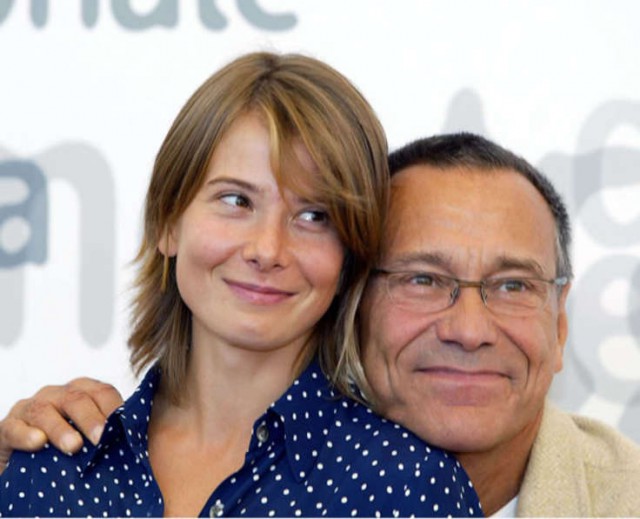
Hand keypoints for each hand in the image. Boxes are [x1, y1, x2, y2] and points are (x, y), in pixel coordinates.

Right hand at [0, 378, 123, 473]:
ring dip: (60, 429)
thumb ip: (109, 433)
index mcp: (82, 393)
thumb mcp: (89, 437)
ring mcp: (30, 409)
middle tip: (102, 438)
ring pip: (44, 411)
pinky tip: (38, 443)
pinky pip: (14, 427)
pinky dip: (25, 434)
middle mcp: (56, 395)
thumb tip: (135, 441)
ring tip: (74, 446)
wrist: (26, 461)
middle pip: (76, 399)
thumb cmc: (67, 446)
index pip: (102, 392)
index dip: (114, 408)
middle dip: (91, 418)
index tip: (124, 428)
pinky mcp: (7, 427)